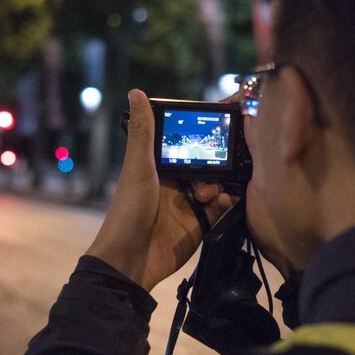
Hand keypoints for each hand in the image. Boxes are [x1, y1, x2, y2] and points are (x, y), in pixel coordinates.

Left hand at [86, 89, 234, 290]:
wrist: (130, 261)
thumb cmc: (127, 211)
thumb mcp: (137, 168)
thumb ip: (142, 132)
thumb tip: (135, 92)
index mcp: (160, 165)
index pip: (187, 141)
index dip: (204, 131)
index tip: (227, 117)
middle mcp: (178, 181)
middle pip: (209, 163)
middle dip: (219, 161)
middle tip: (223, 161)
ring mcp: (190, 203)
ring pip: (219, 184)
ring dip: (221, 184)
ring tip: (208, 195)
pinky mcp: (201, 224)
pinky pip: (222, 209)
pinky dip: (227, 203)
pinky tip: (221, 203)